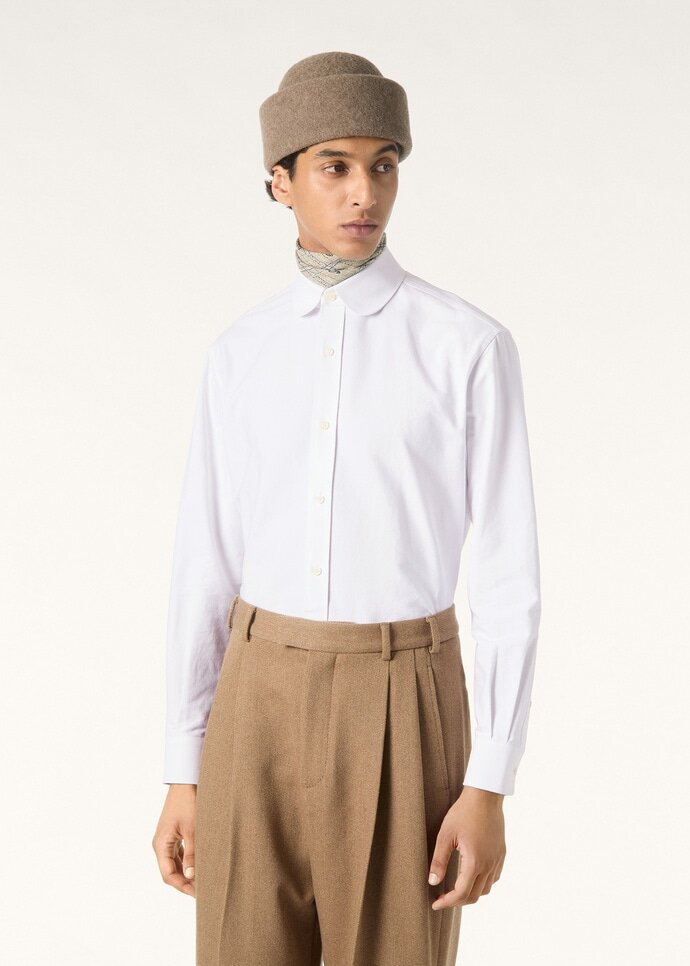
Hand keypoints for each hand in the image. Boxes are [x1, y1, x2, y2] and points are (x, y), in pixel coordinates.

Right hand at [152, 784, 197, 896]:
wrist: (185, 782)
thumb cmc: (188, 803)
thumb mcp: (193, 830)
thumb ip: (192, 854)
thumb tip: (190, 877)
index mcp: (161, 844)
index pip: (168, 875)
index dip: (182, 887)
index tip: (198, 894)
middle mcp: (160, 844)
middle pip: (170, 871)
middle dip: (184, 883)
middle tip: (202, 891)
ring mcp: (165, 839)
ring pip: (173, 864)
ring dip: (185, 873)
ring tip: (202, 881)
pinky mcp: (172, 834)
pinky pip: (177, 854)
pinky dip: (186, 862)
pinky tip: (198, 866)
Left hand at [428, 785, 505, 908]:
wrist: (485, 796)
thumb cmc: (463, 812)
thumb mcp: (446, 835)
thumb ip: (439, 860)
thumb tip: (432, 882)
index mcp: (475, 862)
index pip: (461, 894)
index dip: (447, 902)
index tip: (435, 903)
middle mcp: (489, 865)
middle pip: (474, 896)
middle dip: (457, 901)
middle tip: (442, 897)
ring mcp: (497, 859)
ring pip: (486, 889)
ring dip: (471, 893)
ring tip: (455, 888)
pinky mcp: (501, 853)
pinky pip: (494, 877)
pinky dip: (483, 883)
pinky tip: (472, 876)